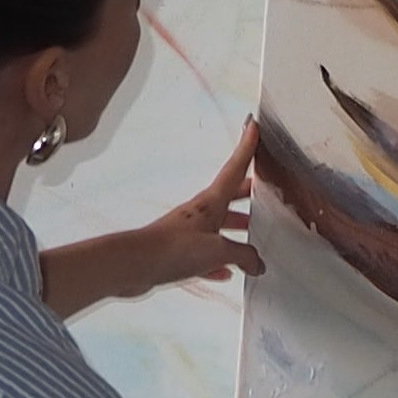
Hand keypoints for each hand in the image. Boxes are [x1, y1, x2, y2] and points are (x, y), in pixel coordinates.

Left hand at [41, 126, 264, 316]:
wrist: (134, 264)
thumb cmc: (172, 248)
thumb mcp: (218, 250)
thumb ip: (243, 255)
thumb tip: (257, 263)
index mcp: (211, 203)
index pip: (234, 168)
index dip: (246, 147)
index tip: (253, 126)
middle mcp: (201, 213)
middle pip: (229, 196)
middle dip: (248, 191)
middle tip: (264, 187)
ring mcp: (189, 232)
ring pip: (219, 226)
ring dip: (235, 227)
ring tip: (251, 233)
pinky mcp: (180, 252)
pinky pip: (206, 254)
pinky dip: (218, 260)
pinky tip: (225, 271)